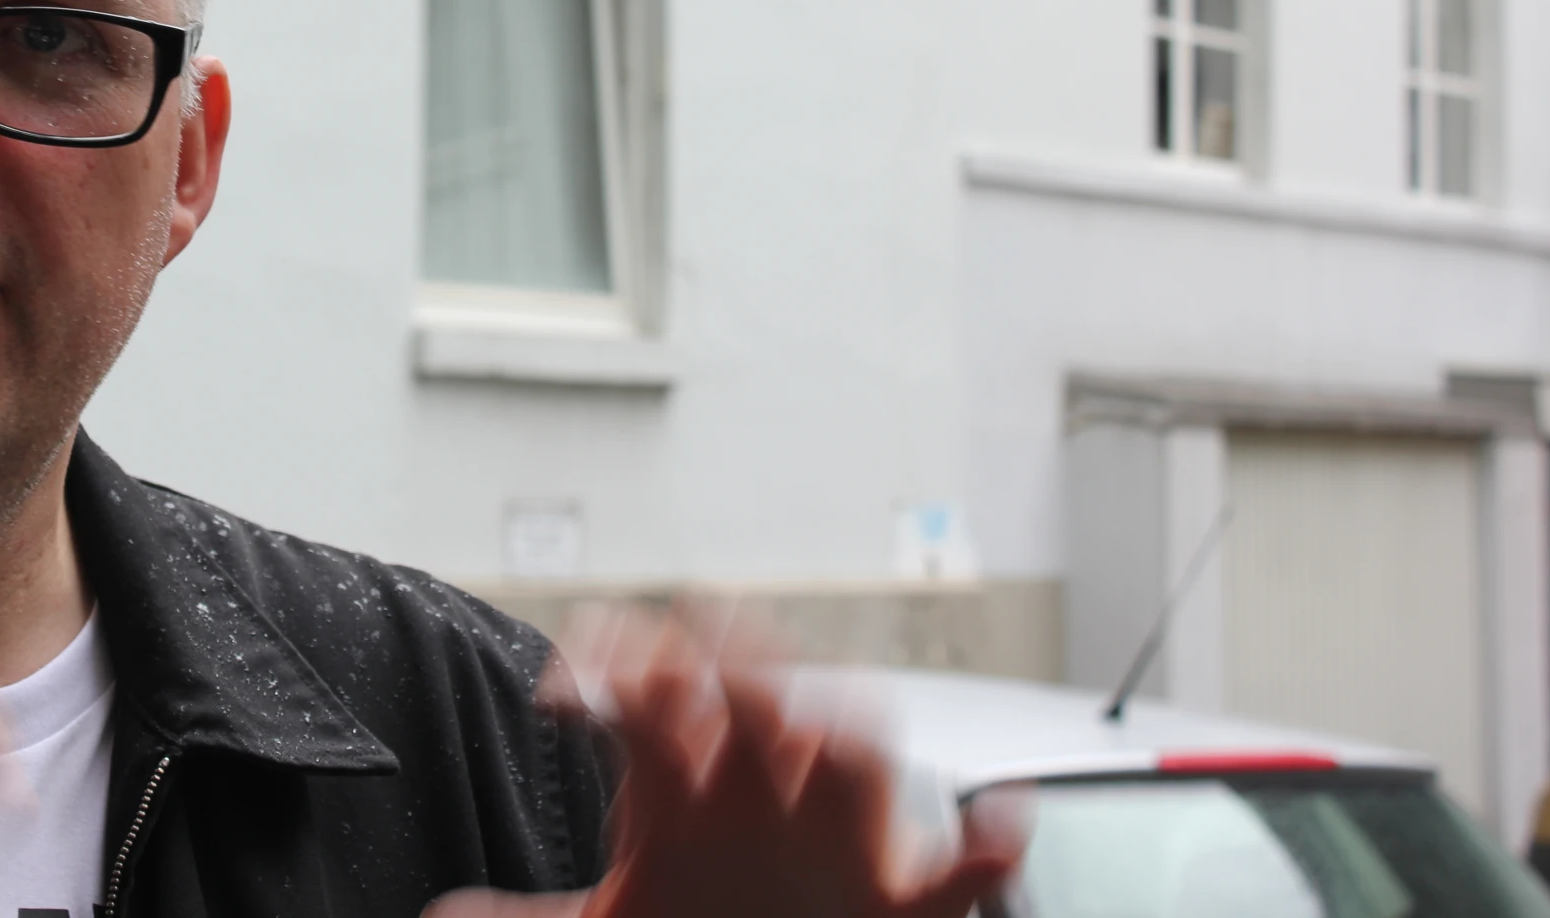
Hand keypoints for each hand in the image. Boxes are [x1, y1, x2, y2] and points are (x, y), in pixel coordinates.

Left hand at [429, 602, 1024, 917]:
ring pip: (858, 756)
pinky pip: (963, 873)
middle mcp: (766, 791)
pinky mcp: (900, 908)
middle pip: (758, 687)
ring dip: (840, 738)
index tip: (557, 693)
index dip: (609, 669)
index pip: (654, 691)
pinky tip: (992, 825)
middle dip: (724, 660)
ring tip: (802, 734)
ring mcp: (837, 842)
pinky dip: (988, 849)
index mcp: (694, 785)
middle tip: (677, 657)